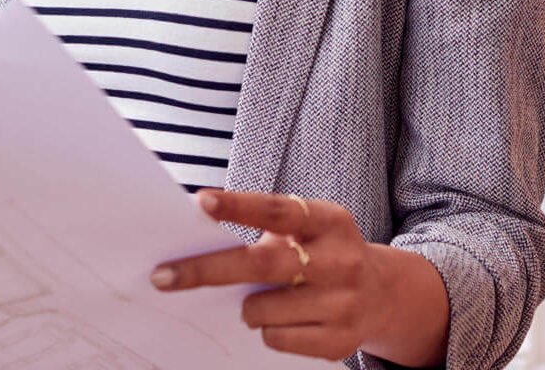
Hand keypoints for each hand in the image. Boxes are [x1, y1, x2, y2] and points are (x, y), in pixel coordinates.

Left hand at [149, 189, 390, 362]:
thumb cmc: (320, 251)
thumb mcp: (305, 228)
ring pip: (263, 309)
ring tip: (257, 297)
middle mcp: (339, 260)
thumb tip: (201, 236)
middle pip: (261, 265)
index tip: (201, 202)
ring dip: (245, 306)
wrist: (382, 293)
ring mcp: (343, 303)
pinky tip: (282, 318)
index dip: (239, 205)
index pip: (277, 209)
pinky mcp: (341, 342)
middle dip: (206, 270)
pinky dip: (266, 330)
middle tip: (162, 275)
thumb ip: (266, 229)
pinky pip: (277, 339)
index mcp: (328, 221)